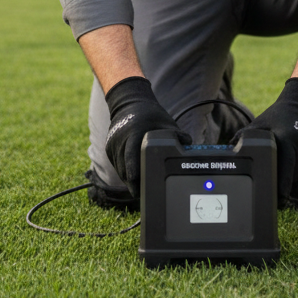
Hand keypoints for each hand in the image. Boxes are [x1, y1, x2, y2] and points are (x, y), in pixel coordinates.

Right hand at [104, 77, 190, 197]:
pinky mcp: (108, 148)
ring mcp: (112, 145)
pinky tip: (134, 176)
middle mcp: (120, 139)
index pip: (131, 157)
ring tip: (141, 188)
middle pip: (125, 169)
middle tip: (144, 195)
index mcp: (134, 133)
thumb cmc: (149, 114)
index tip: (138, 190)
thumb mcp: (166, 121)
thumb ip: (178, 135)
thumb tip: (189, 147)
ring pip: (120, 170)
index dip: (134, 175)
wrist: (128, 103)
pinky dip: (125, 172)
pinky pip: (117, 165)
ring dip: (129, 180)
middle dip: (134, 183)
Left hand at [234, 78, 297, 197]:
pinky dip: (294, 170)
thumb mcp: (259, 123)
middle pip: (290, 177)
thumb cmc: (278, 116)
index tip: (278, 199)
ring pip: (297, 176)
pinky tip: (288, 160)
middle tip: (270, 187)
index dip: (281, 187)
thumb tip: (229, 151)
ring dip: (287, 177)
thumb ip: (244, 137)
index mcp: (287, 141)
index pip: (286, 170)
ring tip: (278, 167)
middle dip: (280, 183)